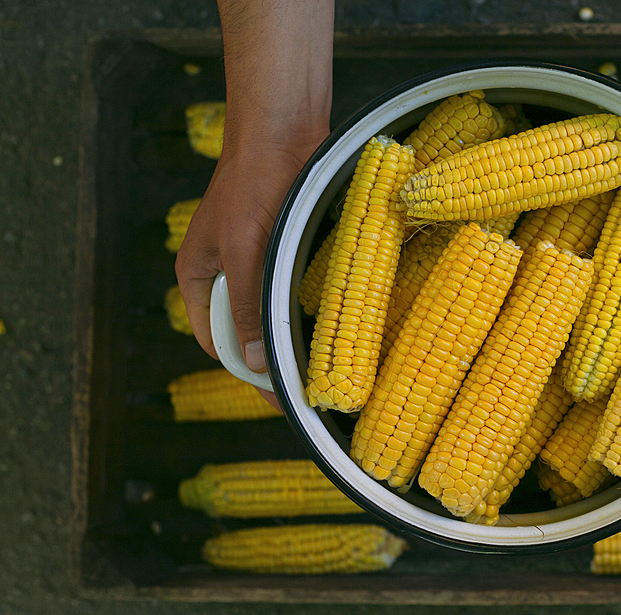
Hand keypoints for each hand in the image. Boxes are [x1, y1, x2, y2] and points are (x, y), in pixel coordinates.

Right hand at [175, 0, 333, 409]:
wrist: (285, 128)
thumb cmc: (256, 184)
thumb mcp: (248, 251)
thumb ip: (252, 307)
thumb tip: (258, 364)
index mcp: (199, 279)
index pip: (218, 343)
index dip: (249, 372)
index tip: (285, 397)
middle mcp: (225, 274)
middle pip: (247, 332)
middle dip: (276, 356)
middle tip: (315, 386)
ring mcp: (255, 260)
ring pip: (274, 312)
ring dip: (296, 333)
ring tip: (331, 361)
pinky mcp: (284, 247)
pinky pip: (294, 289)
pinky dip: (311, 306)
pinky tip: (339, 323)